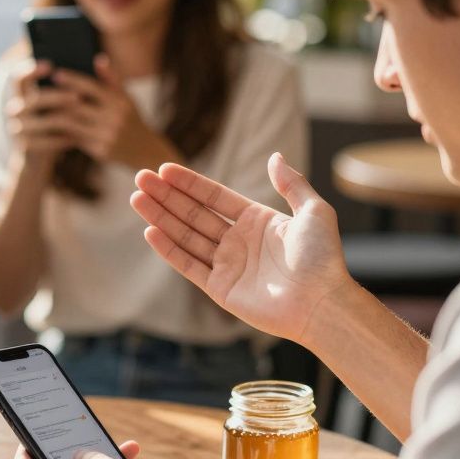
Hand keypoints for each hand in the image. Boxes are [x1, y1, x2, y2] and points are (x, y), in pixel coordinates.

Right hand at [5, 60, 82, 163]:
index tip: (49, 65)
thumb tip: (82, 65)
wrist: (34, 155)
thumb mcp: (48, 104)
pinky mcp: (26, 146)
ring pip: (45, 122)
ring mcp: (18, 129)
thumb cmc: (47, 121)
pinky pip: (48, 141)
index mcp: (18, 95)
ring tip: (82, 117)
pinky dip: (65, 138)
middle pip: (35, 100)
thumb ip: (57, 86)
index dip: (30, 70)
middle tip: (78, 96)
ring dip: (65, 118)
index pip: (17, 78)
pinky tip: (79, 136)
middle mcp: (14, 110)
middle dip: (57, 97)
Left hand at [49, 55, 172, 167]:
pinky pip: (76, 140)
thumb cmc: (133, 120)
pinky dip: (63, 133)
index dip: (72, 80)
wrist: (146, 152)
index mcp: (120, 102)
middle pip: (78, 106)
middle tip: (40, 93)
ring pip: (74, 124)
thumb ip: (112, 80)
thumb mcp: (127, 98)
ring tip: (42, 110)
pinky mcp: (101, 151)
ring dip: (56, 117)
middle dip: (58, 99)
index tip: (56, 74)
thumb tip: (98, 58)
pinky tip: (51, 127)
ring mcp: (107, 136)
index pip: (91, 87)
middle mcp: (114, 118)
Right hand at [130, 154, 351, 343]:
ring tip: (137, 198)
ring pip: (186, 236)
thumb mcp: (313, 210)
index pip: (215, 197)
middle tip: (141, 178)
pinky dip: (169, 249)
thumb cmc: (322, 257)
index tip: (165, 169)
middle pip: (194, 214)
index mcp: (257, 221)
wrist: (321, 301)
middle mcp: (239, 242)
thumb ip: (292, 183)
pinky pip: (189, 265)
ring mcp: (227, 265)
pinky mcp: (220, 289)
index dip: (190, 183)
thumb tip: (274, 156)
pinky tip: (150, 231)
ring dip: (161, 218)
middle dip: (166, 196)